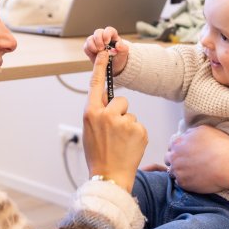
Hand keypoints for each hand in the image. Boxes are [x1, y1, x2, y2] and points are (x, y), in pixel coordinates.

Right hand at [82, 49, 147, 191]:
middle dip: (120, 113)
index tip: (105, 51)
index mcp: (91, 112)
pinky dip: (136, 135)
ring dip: (128, 125)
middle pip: (120, 100)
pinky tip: (129, 147)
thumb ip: (98, 113)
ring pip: (130, 114)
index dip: (101, 66)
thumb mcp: (90, 130)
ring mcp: (124, 122)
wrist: (110, 177)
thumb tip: (109, 102)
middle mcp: (107, 114)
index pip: (96, 83)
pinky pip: (138, 125)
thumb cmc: (98, 154)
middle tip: (114, 133)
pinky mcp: (139, 130)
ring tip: (121, 143)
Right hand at [83, 27, 128, 75]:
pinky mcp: (90, 49)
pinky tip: (94, 55)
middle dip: (98, 40)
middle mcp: (103, 37)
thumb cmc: (119, 58)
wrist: (114, 67)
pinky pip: (86, 47)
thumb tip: (118, 44)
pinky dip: (89, 50)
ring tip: (98, 52)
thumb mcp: (124, 54)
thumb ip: (123, 48)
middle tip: (101, 49)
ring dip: (92, 45)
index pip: (108, 30)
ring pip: (90, 39)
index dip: (106, 34)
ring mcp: (95, 42)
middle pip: (98, 32)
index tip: (107, 42)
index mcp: (112, 36)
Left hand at [165, 126, 228, 192]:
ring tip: (192, 172)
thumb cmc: (218, 144)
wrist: (228, 164)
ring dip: (180, 171)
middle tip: (188, 162)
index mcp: (178, 143)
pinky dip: (186, 181)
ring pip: (173, 172)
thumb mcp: (202, 130)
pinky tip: (196, 179)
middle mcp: (174, 157)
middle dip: (176, 159)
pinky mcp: (184, 184)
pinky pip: (180, 183)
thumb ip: (189, 134)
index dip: (179, 148)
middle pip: (169, 159)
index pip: (172, 146)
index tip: (186, 152)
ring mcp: (178, 171)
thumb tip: (186, 137)